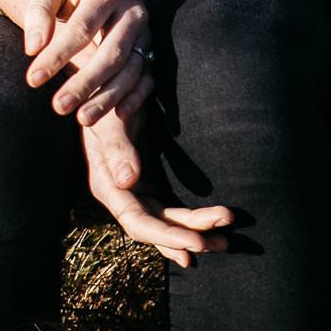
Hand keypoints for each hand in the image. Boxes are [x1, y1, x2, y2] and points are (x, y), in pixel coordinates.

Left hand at [22, 0, 155, 127]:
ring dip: (108, 96)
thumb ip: (39, 11)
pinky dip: (136, 97)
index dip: (57, 55)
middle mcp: (131, 13)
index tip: (33, 79)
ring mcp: (144, 33)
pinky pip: (148, 77)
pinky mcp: (150, 50)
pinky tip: (118, 114)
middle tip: (58, 107)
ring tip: (82, 119)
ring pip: (131, 69)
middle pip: (112, 52)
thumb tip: (33, 48)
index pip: (81, 28)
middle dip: (85, 83)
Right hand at [82, 111, 231, 268]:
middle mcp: (122, 195)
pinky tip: (208, 231)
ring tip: (225, 241)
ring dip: (194, 232)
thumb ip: (118, 149)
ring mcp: (136, 191)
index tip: (196, 242)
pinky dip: (188, 222)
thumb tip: (128, 180)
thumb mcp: (109, 122)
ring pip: (166, 221)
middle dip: (189, 236)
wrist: (107, 88)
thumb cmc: (106, 103)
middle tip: (225, 242)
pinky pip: (170, 210)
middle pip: (157, 227)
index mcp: (108, 187)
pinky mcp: (149, 183)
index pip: (139, 223)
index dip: (167, 236)